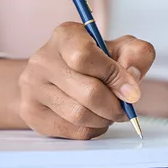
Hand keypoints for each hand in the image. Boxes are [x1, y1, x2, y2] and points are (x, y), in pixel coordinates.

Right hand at [18, 22, 155, 139]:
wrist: (58, 77)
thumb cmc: (94, 61)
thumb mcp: (120, 49)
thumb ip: (136, 55)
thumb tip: (132, 80)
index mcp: (65, 36)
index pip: (85, 56)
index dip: (114, 75)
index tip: (132, 90)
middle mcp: (43, 59)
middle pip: (87, 92)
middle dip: (114, 105)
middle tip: (125, 108)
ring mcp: (32, 87)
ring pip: (79, 115)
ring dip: (104, 119)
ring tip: (109, 113)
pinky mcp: (31, 113)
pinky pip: (71, 131)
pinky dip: (92, 129)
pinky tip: (94, 119)